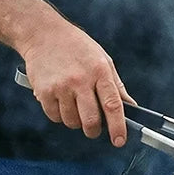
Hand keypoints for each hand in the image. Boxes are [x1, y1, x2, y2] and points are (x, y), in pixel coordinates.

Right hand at [20, 24, 131, 146]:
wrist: (43, 33)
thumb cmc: (76, 46)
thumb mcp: (102, 58)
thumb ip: (116, 84)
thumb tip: (130, 106)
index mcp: (99, 70)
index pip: (113, 105)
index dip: (118, 127)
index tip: (119, 140)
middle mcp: (80, 79)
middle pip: (91, 121)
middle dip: (94, 130)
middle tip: (93, 127)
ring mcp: (61, 86)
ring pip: (72, 122)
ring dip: (74, 120)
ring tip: (72, 102)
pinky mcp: (44, 91)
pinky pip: (55, 117)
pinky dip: (59, 114)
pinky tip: (59, 99)